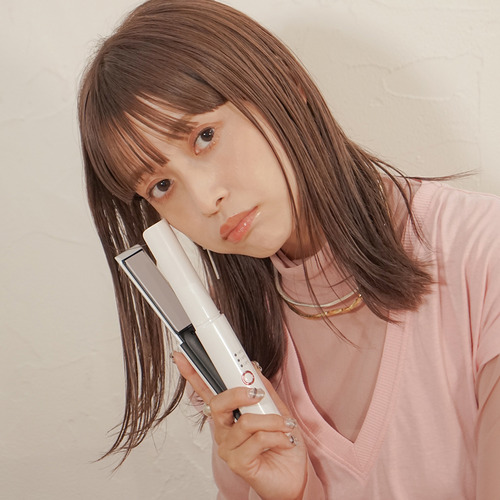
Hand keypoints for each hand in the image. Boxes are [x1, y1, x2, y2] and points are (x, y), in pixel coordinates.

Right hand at [173, 351, 307, 499]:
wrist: (295, 476)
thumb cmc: (283, 444)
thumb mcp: (276, 409)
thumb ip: (263, 389)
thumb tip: (253, 368)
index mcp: (229, 414)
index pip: (206, 390)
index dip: (193, 373)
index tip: (182, 355)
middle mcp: (223, 429)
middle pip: (219, 403)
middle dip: (239, 393)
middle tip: (258, 394)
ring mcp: (228, 447)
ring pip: (246, 421)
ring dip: (272, 420)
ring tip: (286, 425)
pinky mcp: (237, 462)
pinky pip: (257, 439)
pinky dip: (278, 436)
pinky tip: (286, 441)